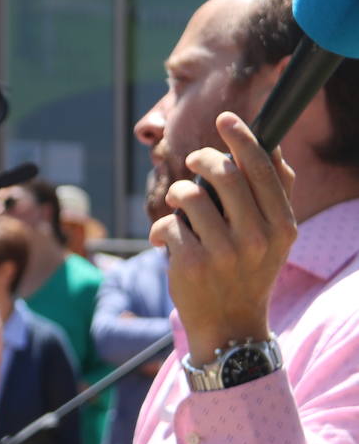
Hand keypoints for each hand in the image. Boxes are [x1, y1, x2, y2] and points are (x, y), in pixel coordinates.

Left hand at [149, 111, 296, 364]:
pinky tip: (164, 241)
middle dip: (202, 158)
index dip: (242, 138)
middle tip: (193, 160)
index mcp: (283, 225)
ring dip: (178, 193)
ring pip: (190, 194)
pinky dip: (161, 228)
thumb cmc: (248, 270)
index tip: (226, 118)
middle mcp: (257, 237)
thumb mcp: (274, 236)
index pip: (262, 169)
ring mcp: (224, 252)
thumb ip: (273, 193)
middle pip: (224, 173)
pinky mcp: (191, 263)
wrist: (230, 326)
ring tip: (180, 206)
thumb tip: (269, 143)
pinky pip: (168, 223)